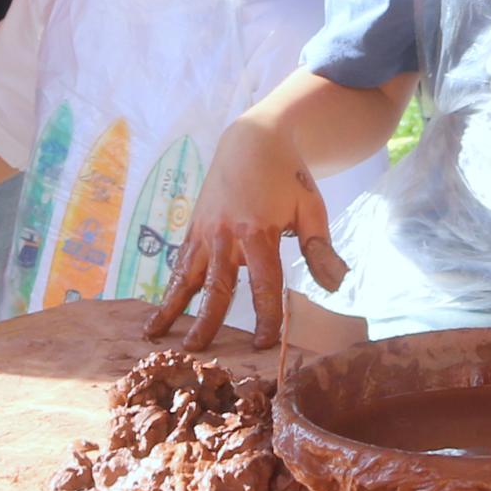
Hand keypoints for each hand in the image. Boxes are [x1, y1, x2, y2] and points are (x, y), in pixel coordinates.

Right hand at [148, 117, 346, 346]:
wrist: (253, 137)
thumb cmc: (288, 175)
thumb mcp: (311, 206)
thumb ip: (320, 247)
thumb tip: (334, 286)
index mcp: (259, 230)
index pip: (264, 283)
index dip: (265, 315)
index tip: (263, 344)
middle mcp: (226, 233)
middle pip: (217, 285)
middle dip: (207, 321)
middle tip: (198, 353)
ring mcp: (205, 230)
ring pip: (187, 276)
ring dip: (172, 307)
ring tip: (155, 337)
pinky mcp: (193, 226)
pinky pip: (180, 262)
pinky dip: (169, 287)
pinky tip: (157, 313)